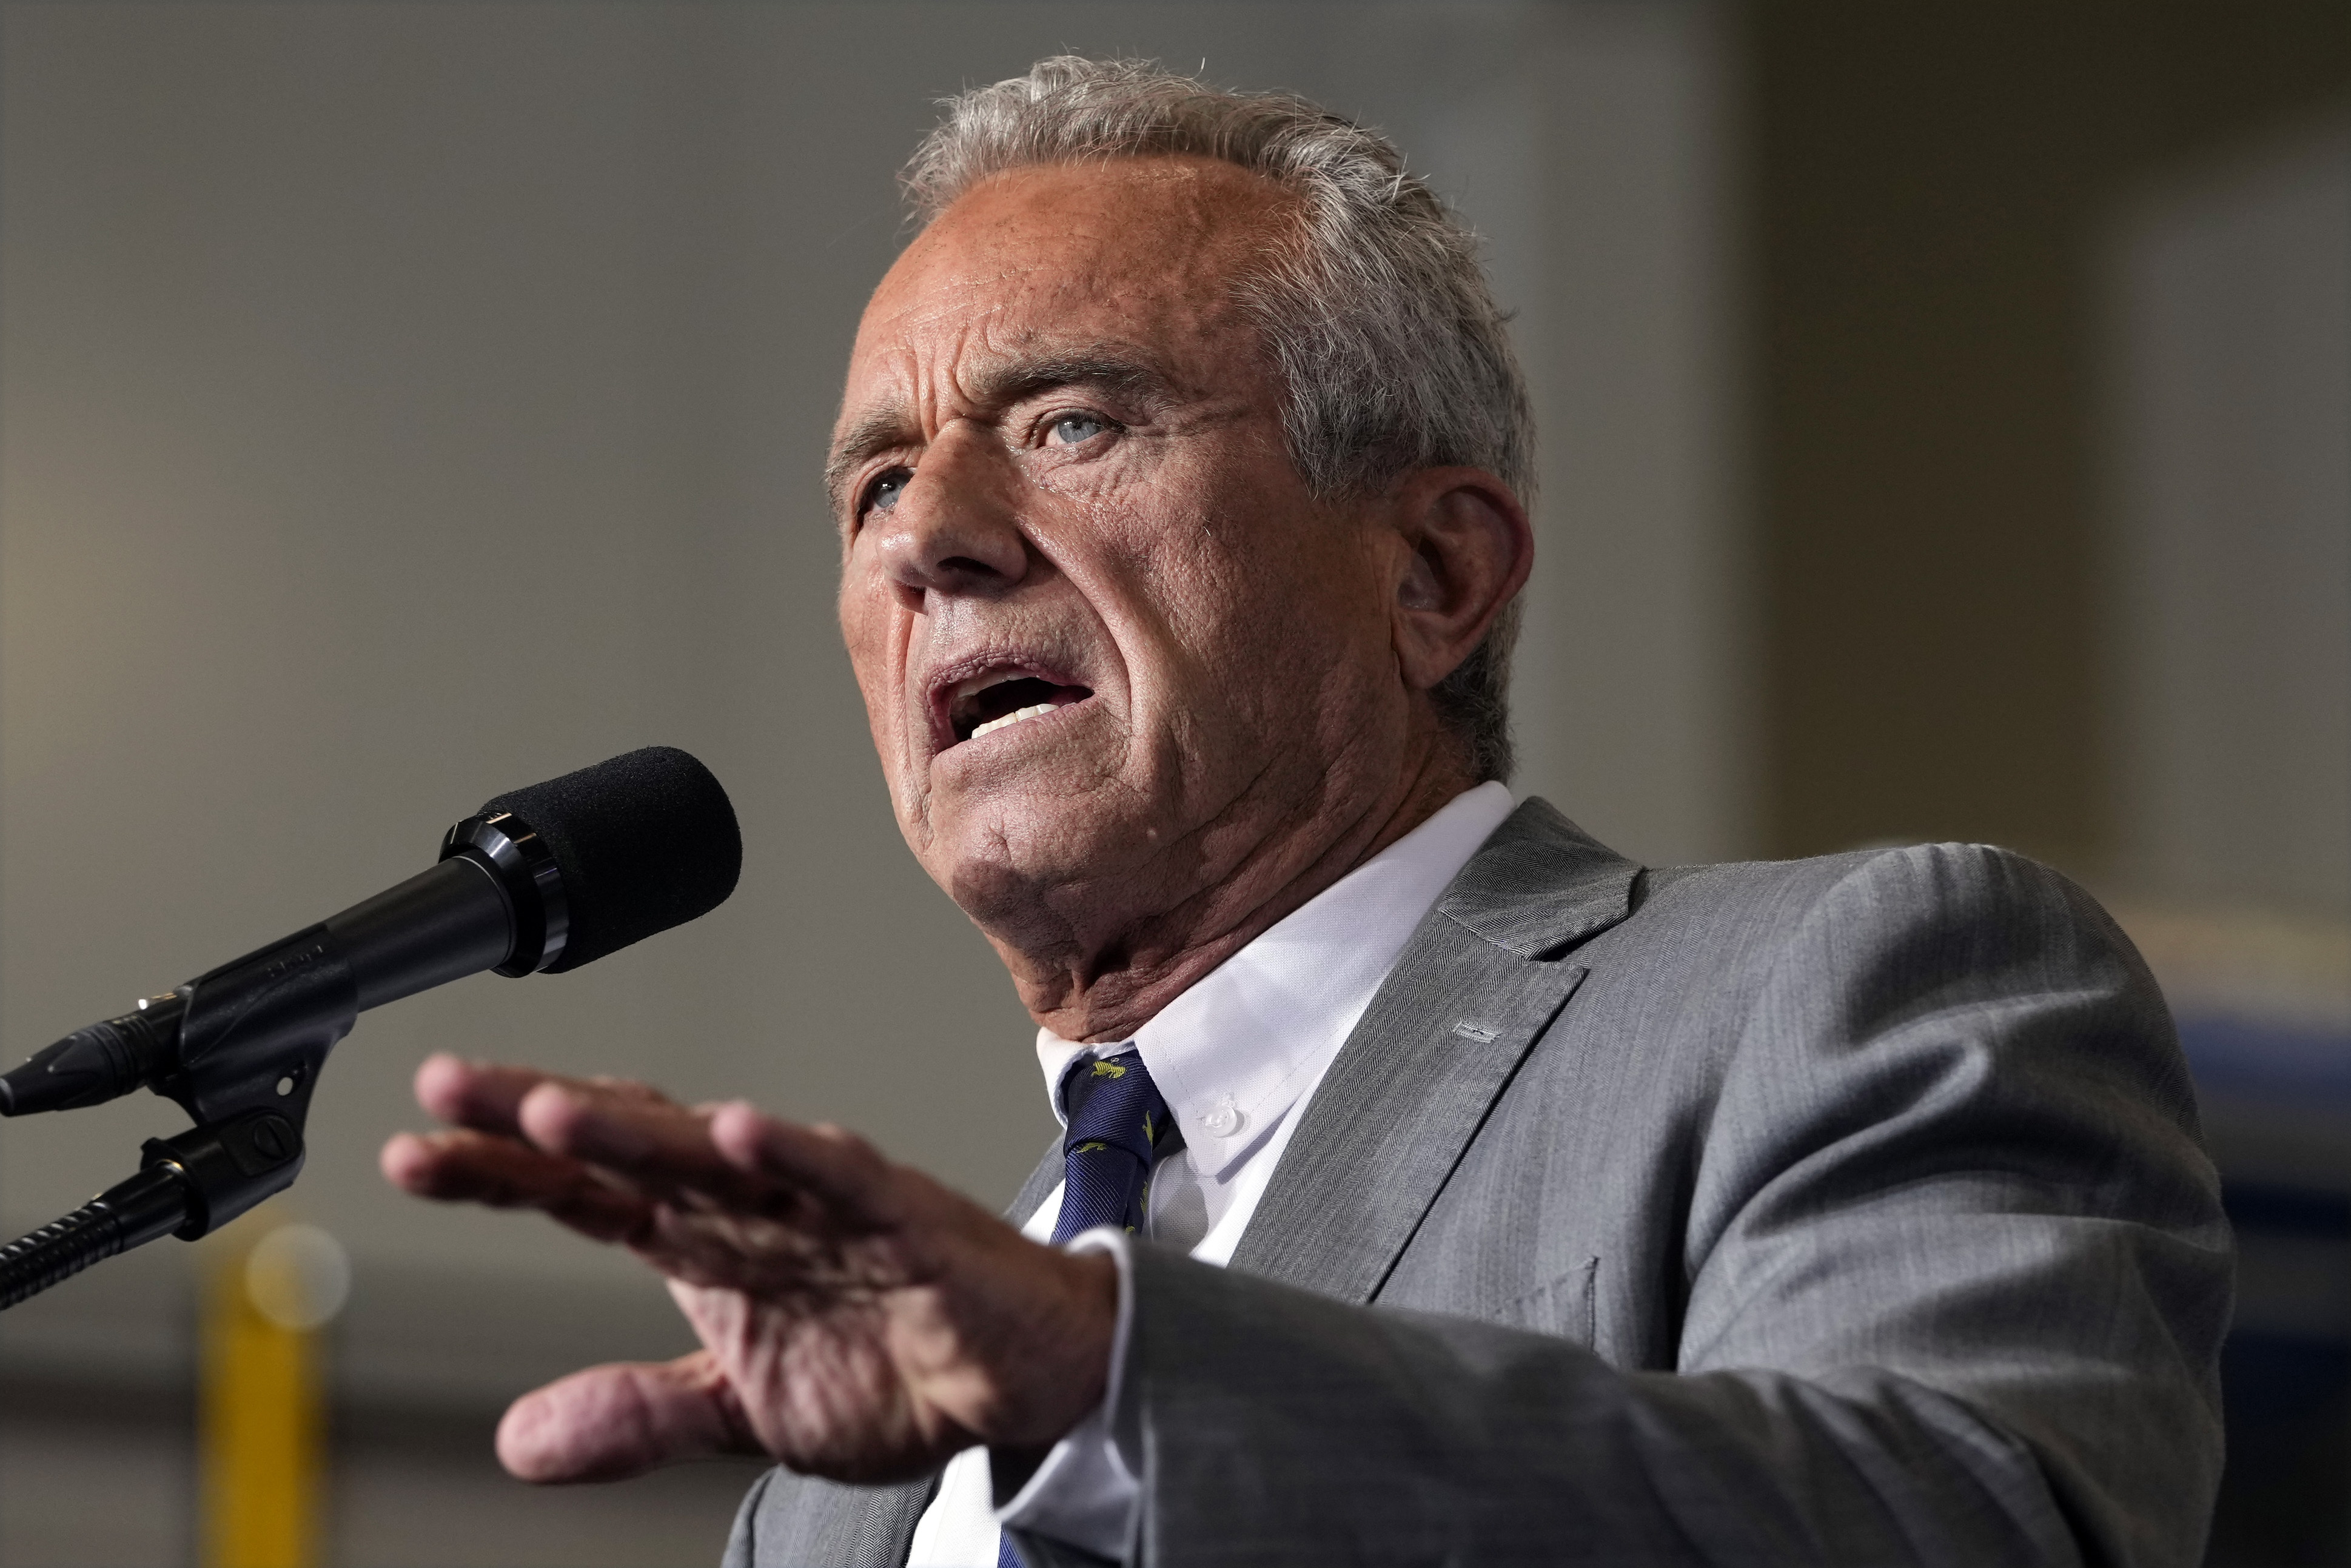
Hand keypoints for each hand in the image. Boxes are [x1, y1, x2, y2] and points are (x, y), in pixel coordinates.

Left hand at [380, 1054, 1113, 1485]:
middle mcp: (752, 1201)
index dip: (497, 1171)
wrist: (1023, 1378)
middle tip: (446, 1086)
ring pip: (717, 1149)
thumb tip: (516, 1438)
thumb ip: (636, 1414)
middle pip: (627, 1143)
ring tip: (550, 1108)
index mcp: (707, 1239)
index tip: (408, 1155)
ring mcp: (823, 1200)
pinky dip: (797, 1152)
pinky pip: (844, 1175)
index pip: (582, 1192)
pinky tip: (743, 1131)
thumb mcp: (740, 1414)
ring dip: (635, 1128)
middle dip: (534, 1115)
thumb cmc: (894, 1366)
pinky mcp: (903, 1216)